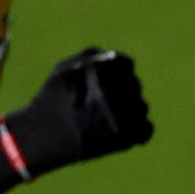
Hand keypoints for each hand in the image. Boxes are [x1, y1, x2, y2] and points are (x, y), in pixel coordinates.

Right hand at [7, 49, 153, 177]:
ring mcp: (124, 114)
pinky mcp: (129, 136)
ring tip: (104, 117)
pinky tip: (116, 130)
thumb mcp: (67, 67)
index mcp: (101, 69)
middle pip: (134, 84)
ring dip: (128, 110)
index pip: (125, 64)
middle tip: (101, 102)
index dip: (116, 72)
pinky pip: (146, 128)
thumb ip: (94, 57)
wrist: (48, 135)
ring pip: (141, 106)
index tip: (106, 82)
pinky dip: (136, 129)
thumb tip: (119, 59)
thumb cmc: (55, 98)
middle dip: (122, 91)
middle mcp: (116, 89)